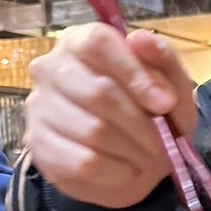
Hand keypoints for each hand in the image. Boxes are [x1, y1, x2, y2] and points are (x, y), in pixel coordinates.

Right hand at [25, 25, 197, 208]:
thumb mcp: (171, 84)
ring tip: (148, 157)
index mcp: (81, 41)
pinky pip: (83, 162)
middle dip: (140, 123)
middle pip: (98, 92)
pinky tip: (127, 170)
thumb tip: (141, 39)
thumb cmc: (150, 113)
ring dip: (131, 150)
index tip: (165, 103)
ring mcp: (40, 107)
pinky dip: (116, 171)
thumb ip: (163, 59)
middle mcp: (51, 68)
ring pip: (92, 131)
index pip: (99, 43)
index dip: (135, 74)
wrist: (131, 162)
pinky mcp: (39, 146)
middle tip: (163, 143)